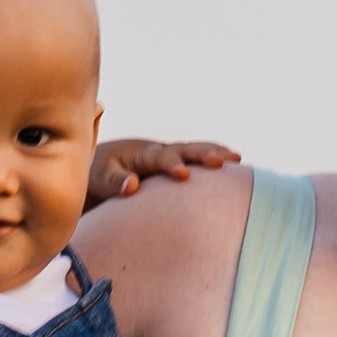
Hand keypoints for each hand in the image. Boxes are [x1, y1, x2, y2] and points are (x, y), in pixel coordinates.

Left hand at [88, 135, 241, 201]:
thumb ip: (115, 181)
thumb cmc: (100, 173)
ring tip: (237, 158)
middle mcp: (160, 152)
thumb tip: (133, 186)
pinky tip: (234, 166)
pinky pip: (197, 160)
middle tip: (222, 161)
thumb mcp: (100, 178)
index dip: (172, 165)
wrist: (102, 165)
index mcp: (142, 154)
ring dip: (215, 153)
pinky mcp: (176, 165)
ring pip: (195, 151)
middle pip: (185, 149)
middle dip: (203, 154)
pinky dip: (214, 159)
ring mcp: (170, 157)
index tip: (184, 175)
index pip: (160, 158)